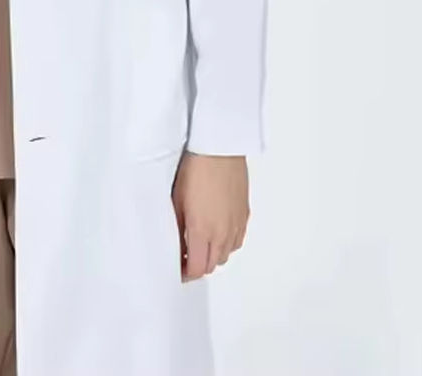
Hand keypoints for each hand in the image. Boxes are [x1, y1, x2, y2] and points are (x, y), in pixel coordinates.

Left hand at [171, 151, 249, 281]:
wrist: (218, 149)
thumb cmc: (195, 169)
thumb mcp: (176, 200)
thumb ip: (177, 227)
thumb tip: (177, 245)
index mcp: (204, 231)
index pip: (198, 268)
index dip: (186, 273)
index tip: (177, 269)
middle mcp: (223, 233)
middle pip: (213, 264)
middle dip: (198, 265)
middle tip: (184, 257)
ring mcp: (236, 224)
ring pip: (226, 254)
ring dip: (212, 255)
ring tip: (198, 244)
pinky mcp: (244, 214)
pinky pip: (237, 240)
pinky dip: (226, 243)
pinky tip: (216, 231)